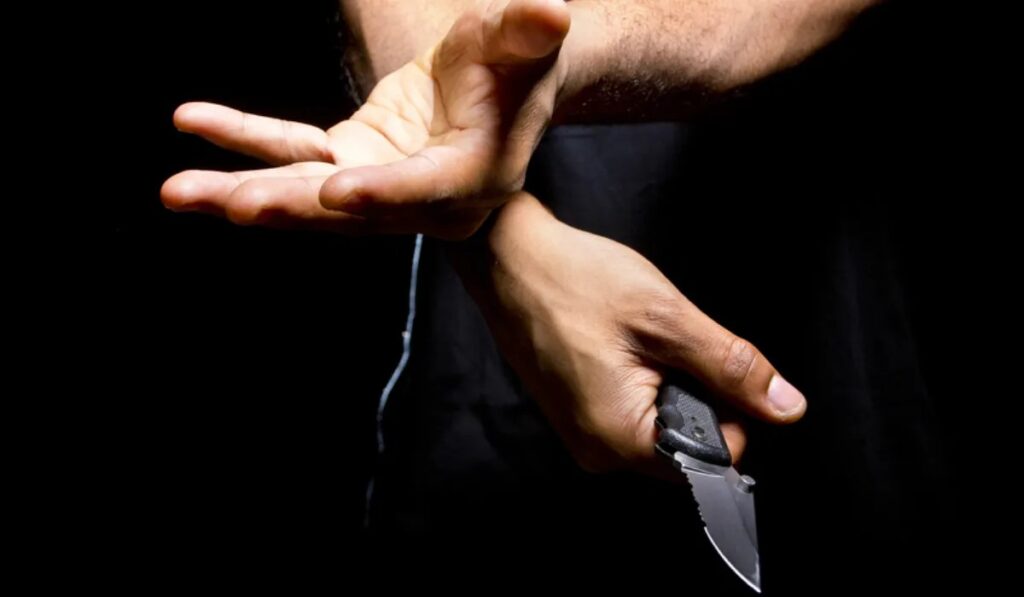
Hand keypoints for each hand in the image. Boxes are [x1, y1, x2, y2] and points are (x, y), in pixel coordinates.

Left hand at [161, 0, 570, 238]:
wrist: (495, 88)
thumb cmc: (514, 65)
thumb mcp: (519, 42)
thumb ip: (525, 32)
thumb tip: (549, 12)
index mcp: (472, 174)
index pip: (423, 190)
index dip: (382, 193)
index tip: (333, 190)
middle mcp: (423, 199)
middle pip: (352, 211)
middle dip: (293, 207)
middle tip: (235, 205)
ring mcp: (380, 187)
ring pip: (309, 194)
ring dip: (244, 192)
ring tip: (179, 193)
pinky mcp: (350, 165)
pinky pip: (291, 152)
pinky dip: (243, 140)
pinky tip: (194, 122)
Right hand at [454, 194, 806, 472]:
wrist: (507, 258)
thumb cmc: (572, 281)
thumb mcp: (666, 318)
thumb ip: (730, 367)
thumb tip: (786, 407)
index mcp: (620, 440)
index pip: (717, 457)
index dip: (729, 405)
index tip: (702, 358)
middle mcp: (599, 451)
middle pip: (690, 443)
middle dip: (695, 389)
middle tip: (660, 338)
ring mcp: (584, 434)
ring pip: (664, 422)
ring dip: (667, 379)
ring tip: (634, 336)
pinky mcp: (578, 413)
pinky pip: (635, 409)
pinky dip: (643, 375)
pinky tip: (618, 341)